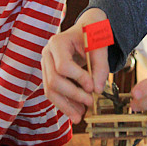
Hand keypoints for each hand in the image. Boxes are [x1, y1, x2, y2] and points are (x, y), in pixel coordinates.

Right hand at [42, 8, 110, 122]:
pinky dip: (64, 104)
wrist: (86, 29)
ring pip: (50, 91)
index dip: (78, 78)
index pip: (63, 66)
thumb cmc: (92, 35)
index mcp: (57, 43)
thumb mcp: (100, 46)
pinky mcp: (49, 75)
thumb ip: (100, 67)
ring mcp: (46, 66)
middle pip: (54, 81)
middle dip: (72, 95)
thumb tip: (97, 90)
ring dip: (66, 105)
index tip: (92, 87)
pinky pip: (53, 93)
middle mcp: (47, 54)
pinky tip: (76, 112)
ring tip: (80, 116)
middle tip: (90, 102)